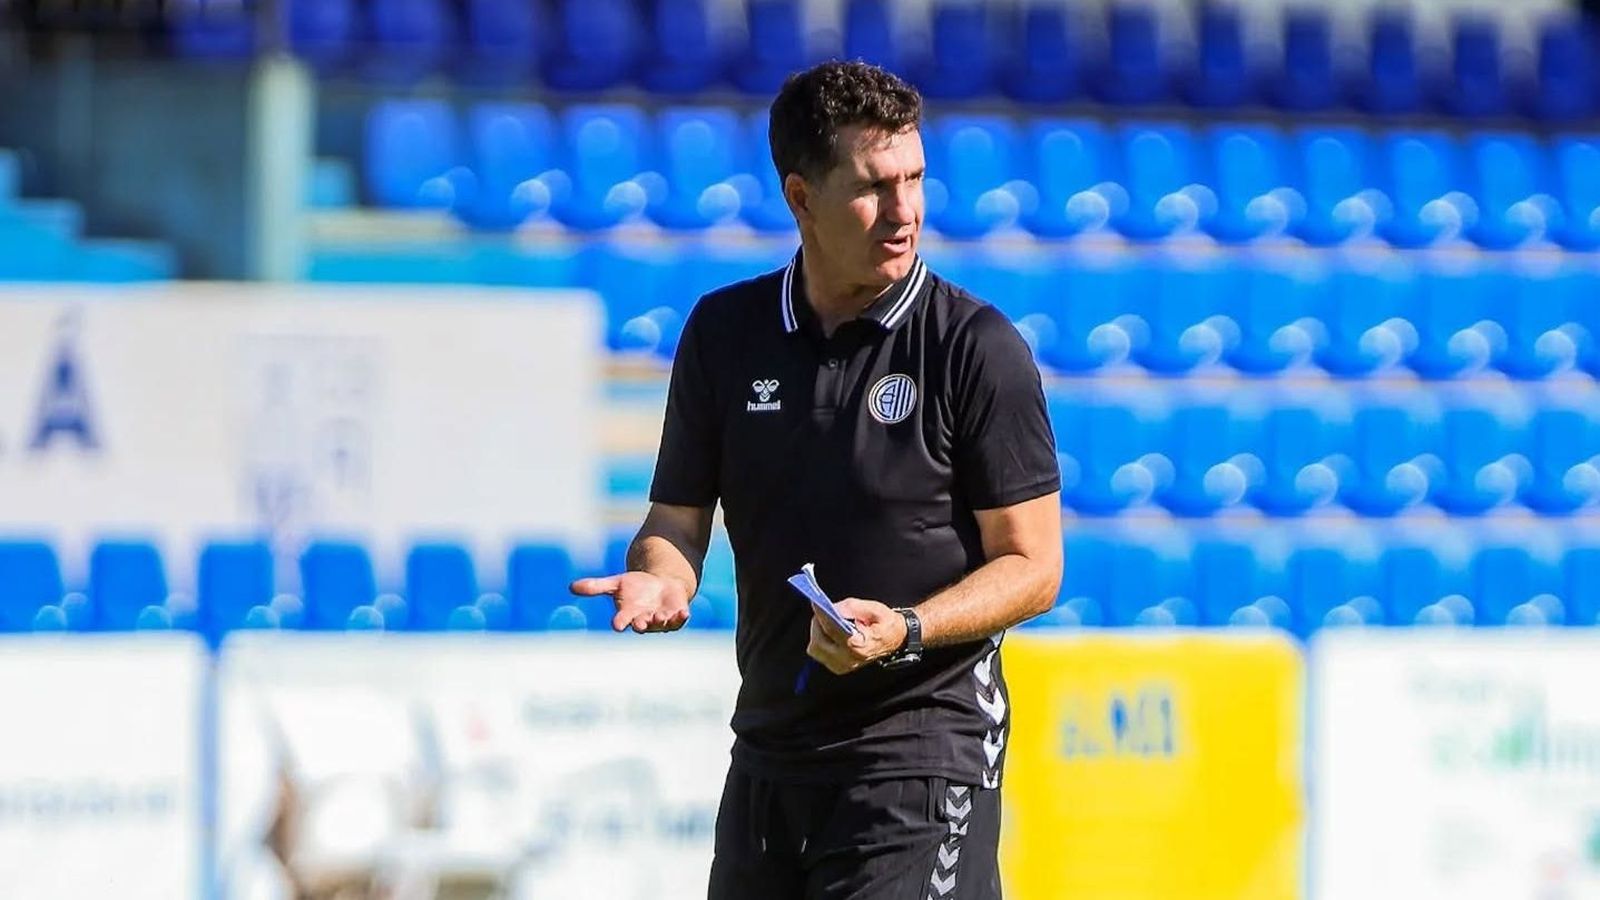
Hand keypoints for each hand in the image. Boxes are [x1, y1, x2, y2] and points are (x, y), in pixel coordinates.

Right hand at [569, 571, 691, 632]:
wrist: (660, 585)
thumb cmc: (635, 587)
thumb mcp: (616, 583)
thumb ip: (596, 587)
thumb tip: (571, 587)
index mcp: (628, 614)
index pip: (621, 621)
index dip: (620, 622)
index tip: (617, 624)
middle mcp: (644, 619)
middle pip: (642, 625)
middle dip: (642, 624)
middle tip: (641, 622)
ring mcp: (661, 619)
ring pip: (661, 625)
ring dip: (661, 622)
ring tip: (661, 617)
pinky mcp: (676, 615)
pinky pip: (678, 620)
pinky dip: (680, 618)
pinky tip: (683, 613)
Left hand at [806, 598, 908, 674]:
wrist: (896, 640)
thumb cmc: (887, 625)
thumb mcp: (876, 609)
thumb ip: (853, 607)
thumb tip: (833, 608)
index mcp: (858, 646)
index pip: (832, 629)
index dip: (822, 614)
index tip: (816, 602)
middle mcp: (848, 659)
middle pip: (818, 642)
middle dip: (818, 623)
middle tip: (822, 610)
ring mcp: (842, 666)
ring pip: (815, 649)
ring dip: (818, 632)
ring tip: (827, 621)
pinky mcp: (838, 667)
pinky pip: (819, 653)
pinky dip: (821, 640)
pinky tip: (830, 631)